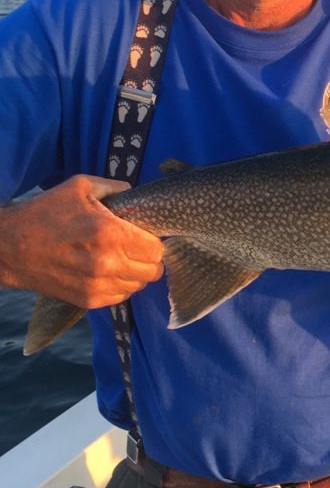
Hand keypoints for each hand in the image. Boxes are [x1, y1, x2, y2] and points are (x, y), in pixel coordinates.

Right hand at [0, 175, 164, 306]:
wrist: (10, 246)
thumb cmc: (44, 213)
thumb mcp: (80, 186)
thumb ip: (115, 187)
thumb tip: (135, 194)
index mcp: (110, 233)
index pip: (156, 249)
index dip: (154, 242)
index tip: (145, 237)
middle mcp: (107, 263)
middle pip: (153, 271)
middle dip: (149, 259)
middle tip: (136, 249)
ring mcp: (98, 285)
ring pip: (139, 286)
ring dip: (135, 273)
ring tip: (120, 260)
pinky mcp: (88, 300)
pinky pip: (121, 297)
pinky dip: (120, 286)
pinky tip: (107, 272)